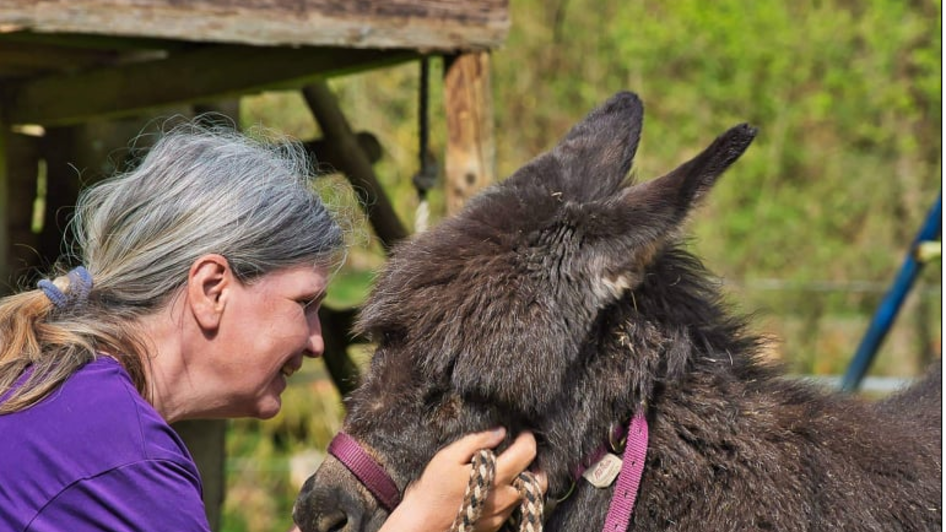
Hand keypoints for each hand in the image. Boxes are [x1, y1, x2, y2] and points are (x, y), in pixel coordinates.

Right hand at [379, 428, 545, 531]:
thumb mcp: (449, 457)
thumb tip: (500, 432)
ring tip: (509, 470)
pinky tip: (496, 488)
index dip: (528, 438)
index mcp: (497, 477)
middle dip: (535, 465)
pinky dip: (511, 495)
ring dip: (523, 480)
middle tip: (523, 455)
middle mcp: (505, 498)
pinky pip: (513, 508)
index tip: (523, 433)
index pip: (527, 453)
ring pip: (526, 494)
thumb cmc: (433, 489)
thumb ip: (477, 441)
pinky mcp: (496, 526)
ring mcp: (502, 514)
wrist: (422, 525)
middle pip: (538, 480)